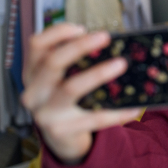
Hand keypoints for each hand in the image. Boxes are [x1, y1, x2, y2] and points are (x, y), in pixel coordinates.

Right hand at [21, 23, 141, 163]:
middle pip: (53, 62)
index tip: (81, 28)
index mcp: (33, 73)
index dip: (57, 33)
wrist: (61, 139)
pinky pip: (95, 118)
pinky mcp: (62, 131)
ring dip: (98, 73)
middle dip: (80, 46)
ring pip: (71, 88)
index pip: (36, 45)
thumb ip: (75, 62)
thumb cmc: (66, 101)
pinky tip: (134, 107)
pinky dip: (117, 111)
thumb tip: (109, 44)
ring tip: (121, 64)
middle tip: (105, 37)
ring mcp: (45, 113)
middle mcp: (34, 92)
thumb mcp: (62, 80)